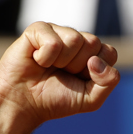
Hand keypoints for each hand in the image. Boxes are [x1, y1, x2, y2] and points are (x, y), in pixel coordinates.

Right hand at [0, 22, 119, 133]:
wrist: (23, 103)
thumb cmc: (56, 99)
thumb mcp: (91, 99)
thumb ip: (108, 81)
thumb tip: (97, 60)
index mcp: (91, 53)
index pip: (109, 52)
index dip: (97, 70)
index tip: (81, 79)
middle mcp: (75, 39)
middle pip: (93, 42)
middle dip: (79, 66)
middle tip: (62, 73)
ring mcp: (56, 32)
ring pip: (74, 39)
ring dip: (62, 61)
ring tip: (49, 67)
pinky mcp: (37, 30)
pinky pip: (53, 42)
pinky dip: (45, 58)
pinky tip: (36, 60)